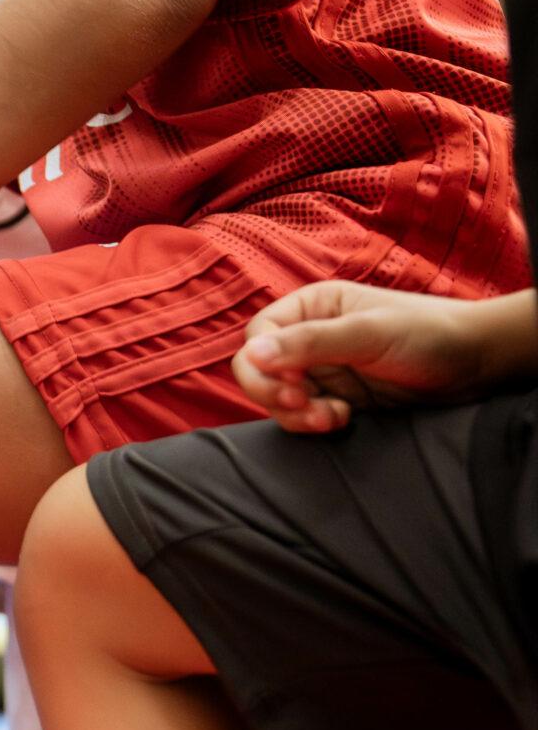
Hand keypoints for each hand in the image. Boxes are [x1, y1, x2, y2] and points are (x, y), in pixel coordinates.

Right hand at [233, 281, 507, 431]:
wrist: (478, 365)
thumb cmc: (429, 335)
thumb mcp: (369, 333)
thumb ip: (311, 342)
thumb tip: (253, 354)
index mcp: (312, 307)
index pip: (259, 336)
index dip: (264, 364)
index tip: (293, 384)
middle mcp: (310, 337)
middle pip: (260, 370)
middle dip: (276, 393)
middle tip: (303, 405)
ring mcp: (322, 369)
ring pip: (278, 397)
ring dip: (296, 414)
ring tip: (331, 418)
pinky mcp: (336, 397)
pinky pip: (303, 414)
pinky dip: (313, 422)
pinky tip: (342, 419)